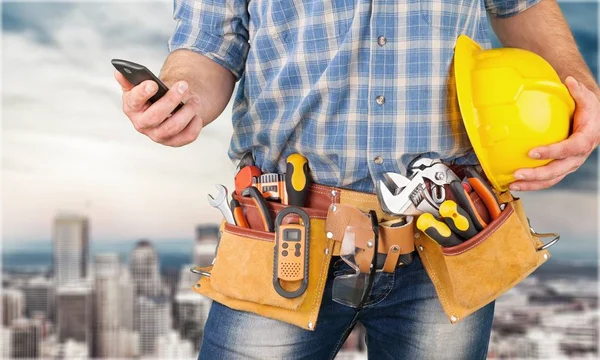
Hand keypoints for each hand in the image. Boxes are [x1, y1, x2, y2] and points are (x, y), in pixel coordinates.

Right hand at [115, 70, 203, 146]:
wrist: (164, 111)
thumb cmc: (151, 97)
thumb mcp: (138, 87)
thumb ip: (130, 80)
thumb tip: (118, 73)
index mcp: (131, 108)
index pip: (134, 101)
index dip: (142, 93)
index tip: (153, 84)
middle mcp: (142, 124)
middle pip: (156, 116)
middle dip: (171, 99)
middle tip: (184, 85)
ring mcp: (157, 135)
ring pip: (173, 127)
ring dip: (187, 112)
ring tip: (195, 99)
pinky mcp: (173, 142)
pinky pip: (187, 137)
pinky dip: (195, 125)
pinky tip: (197, 115)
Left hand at [509, 76, 599, 190]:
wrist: (593, 124)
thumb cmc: (587, 110)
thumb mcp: (587, 99)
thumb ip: (579, 91)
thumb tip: (569, 80)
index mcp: (585, 140)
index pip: (568, 149)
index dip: (551, 152)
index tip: (532, 152)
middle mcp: (577, 157)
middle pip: (557, 170)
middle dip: (537, 175)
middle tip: (518, 174)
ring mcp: (569, 165)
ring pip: (551, 179)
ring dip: (531, 184)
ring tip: (512, 183)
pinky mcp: (561, 169)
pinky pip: (547, 180)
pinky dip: (532, 184)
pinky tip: (514, 182)